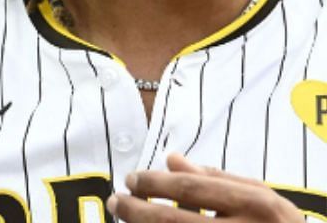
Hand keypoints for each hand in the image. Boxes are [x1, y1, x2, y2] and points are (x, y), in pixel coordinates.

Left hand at [106, 153, 302, 220]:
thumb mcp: (260, 197)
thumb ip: (218, 178)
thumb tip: (171, 159)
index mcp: (257, 205)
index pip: (192, 190)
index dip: (154, 184)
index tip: (130, 180)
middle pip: (173, 222)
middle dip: (136, 211)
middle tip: (116, 201)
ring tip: (125, 218)